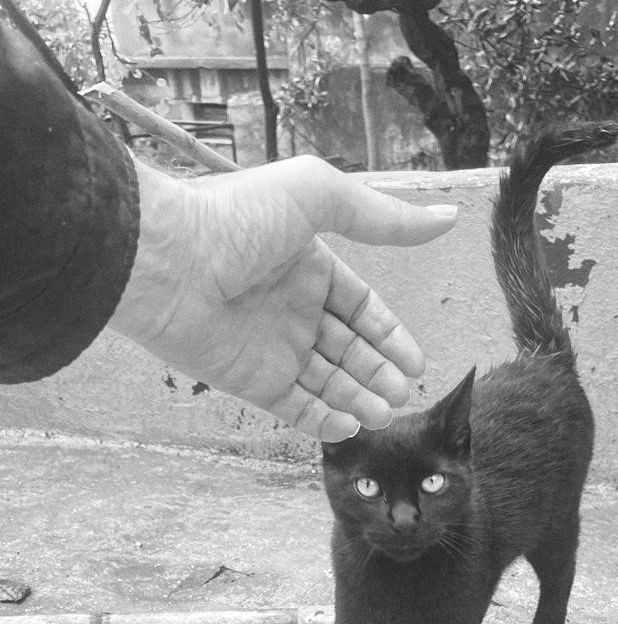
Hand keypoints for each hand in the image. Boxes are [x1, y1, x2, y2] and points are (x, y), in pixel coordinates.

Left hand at [109, 155, 456, 441]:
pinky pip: (292, 406)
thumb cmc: (237, 219)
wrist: (164, 259)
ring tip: (385, 415)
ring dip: (357, 399)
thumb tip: (447, 218)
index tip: (416, 363)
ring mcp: (269, 346)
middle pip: (348, 350)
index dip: (390, 336)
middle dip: (378, 373)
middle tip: (404, 396)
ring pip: (325, 382)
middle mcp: (291, 308)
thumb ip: (383, 218)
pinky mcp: (245, 379)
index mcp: (309, 266)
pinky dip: (321, 419)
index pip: (361, 308)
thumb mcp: (318, 197)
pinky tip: (348, 426)